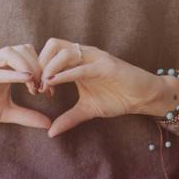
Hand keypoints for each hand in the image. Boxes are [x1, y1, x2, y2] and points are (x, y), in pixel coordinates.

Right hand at [0, 44, 52, 131]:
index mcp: (4, 66)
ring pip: (10, 53)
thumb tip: (49, 124)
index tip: (50, 91)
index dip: (43, 69)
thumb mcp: (6, 112)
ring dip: (27, 66)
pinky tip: (26, 78)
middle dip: (38, 66)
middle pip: (24, 49)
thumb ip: (26, 116)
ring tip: (34, 85)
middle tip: (44, 88)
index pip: (29, 55)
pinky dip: (11, 73)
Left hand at [38, 38, 178, 137]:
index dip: (38, 67)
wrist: (144, 96)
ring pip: (64, 53)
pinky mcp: (106, 66)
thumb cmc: (117, 98)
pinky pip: (81, 67)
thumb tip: (50, 132)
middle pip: (53, 45)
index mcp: (78, 60)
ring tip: (44, 86)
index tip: (35, 88)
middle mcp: (85, 54)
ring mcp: (95, 58)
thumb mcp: (87, 109)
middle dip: (40, 64)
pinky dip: (65, 74)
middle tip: (36, 85)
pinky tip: (53, 83)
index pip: (50, 52)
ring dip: (49, 69)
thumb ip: (68, 118)